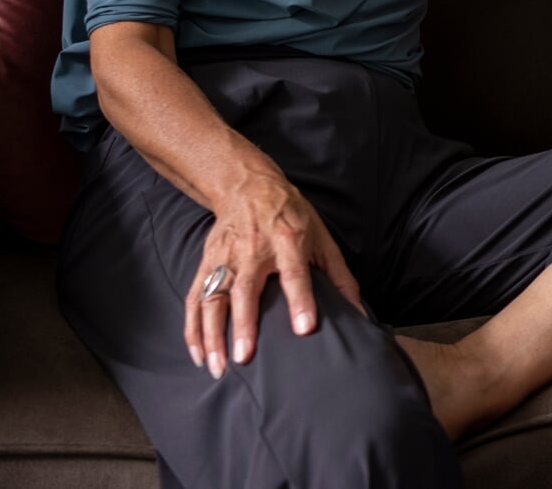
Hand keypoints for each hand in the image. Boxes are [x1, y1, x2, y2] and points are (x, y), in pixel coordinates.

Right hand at [185, 170, 363, 379]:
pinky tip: (198, 353)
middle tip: (244, 358)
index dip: (301, 301)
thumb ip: (340, 277)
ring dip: (212, 334)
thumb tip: (359, 314)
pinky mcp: (206, 262)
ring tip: (218, 366)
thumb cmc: (292, 216)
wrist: (248, 185)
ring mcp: (225, 257)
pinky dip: (192, 328)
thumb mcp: (322, 239)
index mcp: (288, 241)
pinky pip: (194, 298)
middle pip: (245, 290)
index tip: (304, 329)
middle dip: (244, 325)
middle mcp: (253, 250)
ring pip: (212, 298)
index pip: (295, 274)